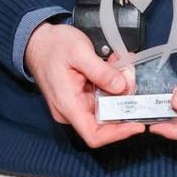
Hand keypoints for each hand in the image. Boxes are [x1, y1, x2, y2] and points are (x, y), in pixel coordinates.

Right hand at [23, 21, 143, 150]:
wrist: (38, 40)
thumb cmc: (53, 46)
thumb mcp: (79, 51)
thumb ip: (101, 71)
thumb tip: (122, 87)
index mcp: (68, 105)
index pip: (94, 135)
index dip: (118, 134)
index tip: (137, 125)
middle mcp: (72, 111)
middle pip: (106, 121)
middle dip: (124, 102)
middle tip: (130, 77)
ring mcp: (77, 105)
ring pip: (107, 107)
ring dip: (120, 90)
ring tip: (123, 67)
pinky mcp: (81, 97)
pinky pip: (102, 97)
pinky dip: (113, 84)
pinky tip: (116, 67)